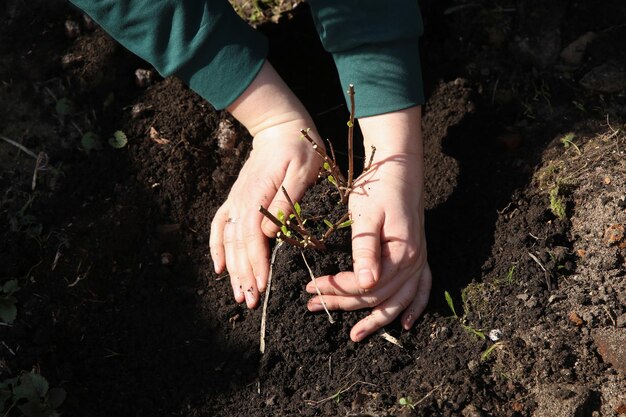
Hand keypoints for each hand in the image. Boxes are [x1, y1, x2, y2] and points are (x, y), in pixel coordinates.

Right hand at [210, 61, 322, 308]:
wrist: (279, 126)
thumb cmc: (299, 148)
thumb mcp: (303, 171)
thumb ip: (287, 202)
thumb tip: (271, 233)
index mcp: (257, 196)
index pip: (253, 238)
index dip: (256, 265)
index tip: (262, 287)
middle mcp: (240, 201)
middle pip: (237, 245)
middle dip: (243, 276)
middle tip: (249, 302)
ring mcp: (235, 201)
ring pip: (227, 240)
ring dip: (231, 269)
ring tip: (237, 294)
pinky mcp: (235, 200)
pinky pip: (220, 226)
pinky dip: (217, 247)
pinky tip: (219, 267)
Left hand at [306, 106, 431, 341]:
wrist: (400, 167)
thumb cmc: (379, 187)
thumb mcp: (366, 216)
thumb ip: (365, 251)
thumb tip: (364, 284)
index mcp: (401, 253)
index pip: (365, 285)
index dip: (337, 289)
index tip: (311, 287)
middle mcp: (414, 262)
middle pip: (378, 296)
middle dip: (344, 303)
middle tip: (313, 305)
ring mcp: (419, 260)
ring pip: (398, 300)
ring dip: (376, 318)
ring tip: (354, 334)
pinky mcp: (419, 255)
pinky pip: (421, 289)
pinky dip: (415, 307)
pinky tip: (405, 324)